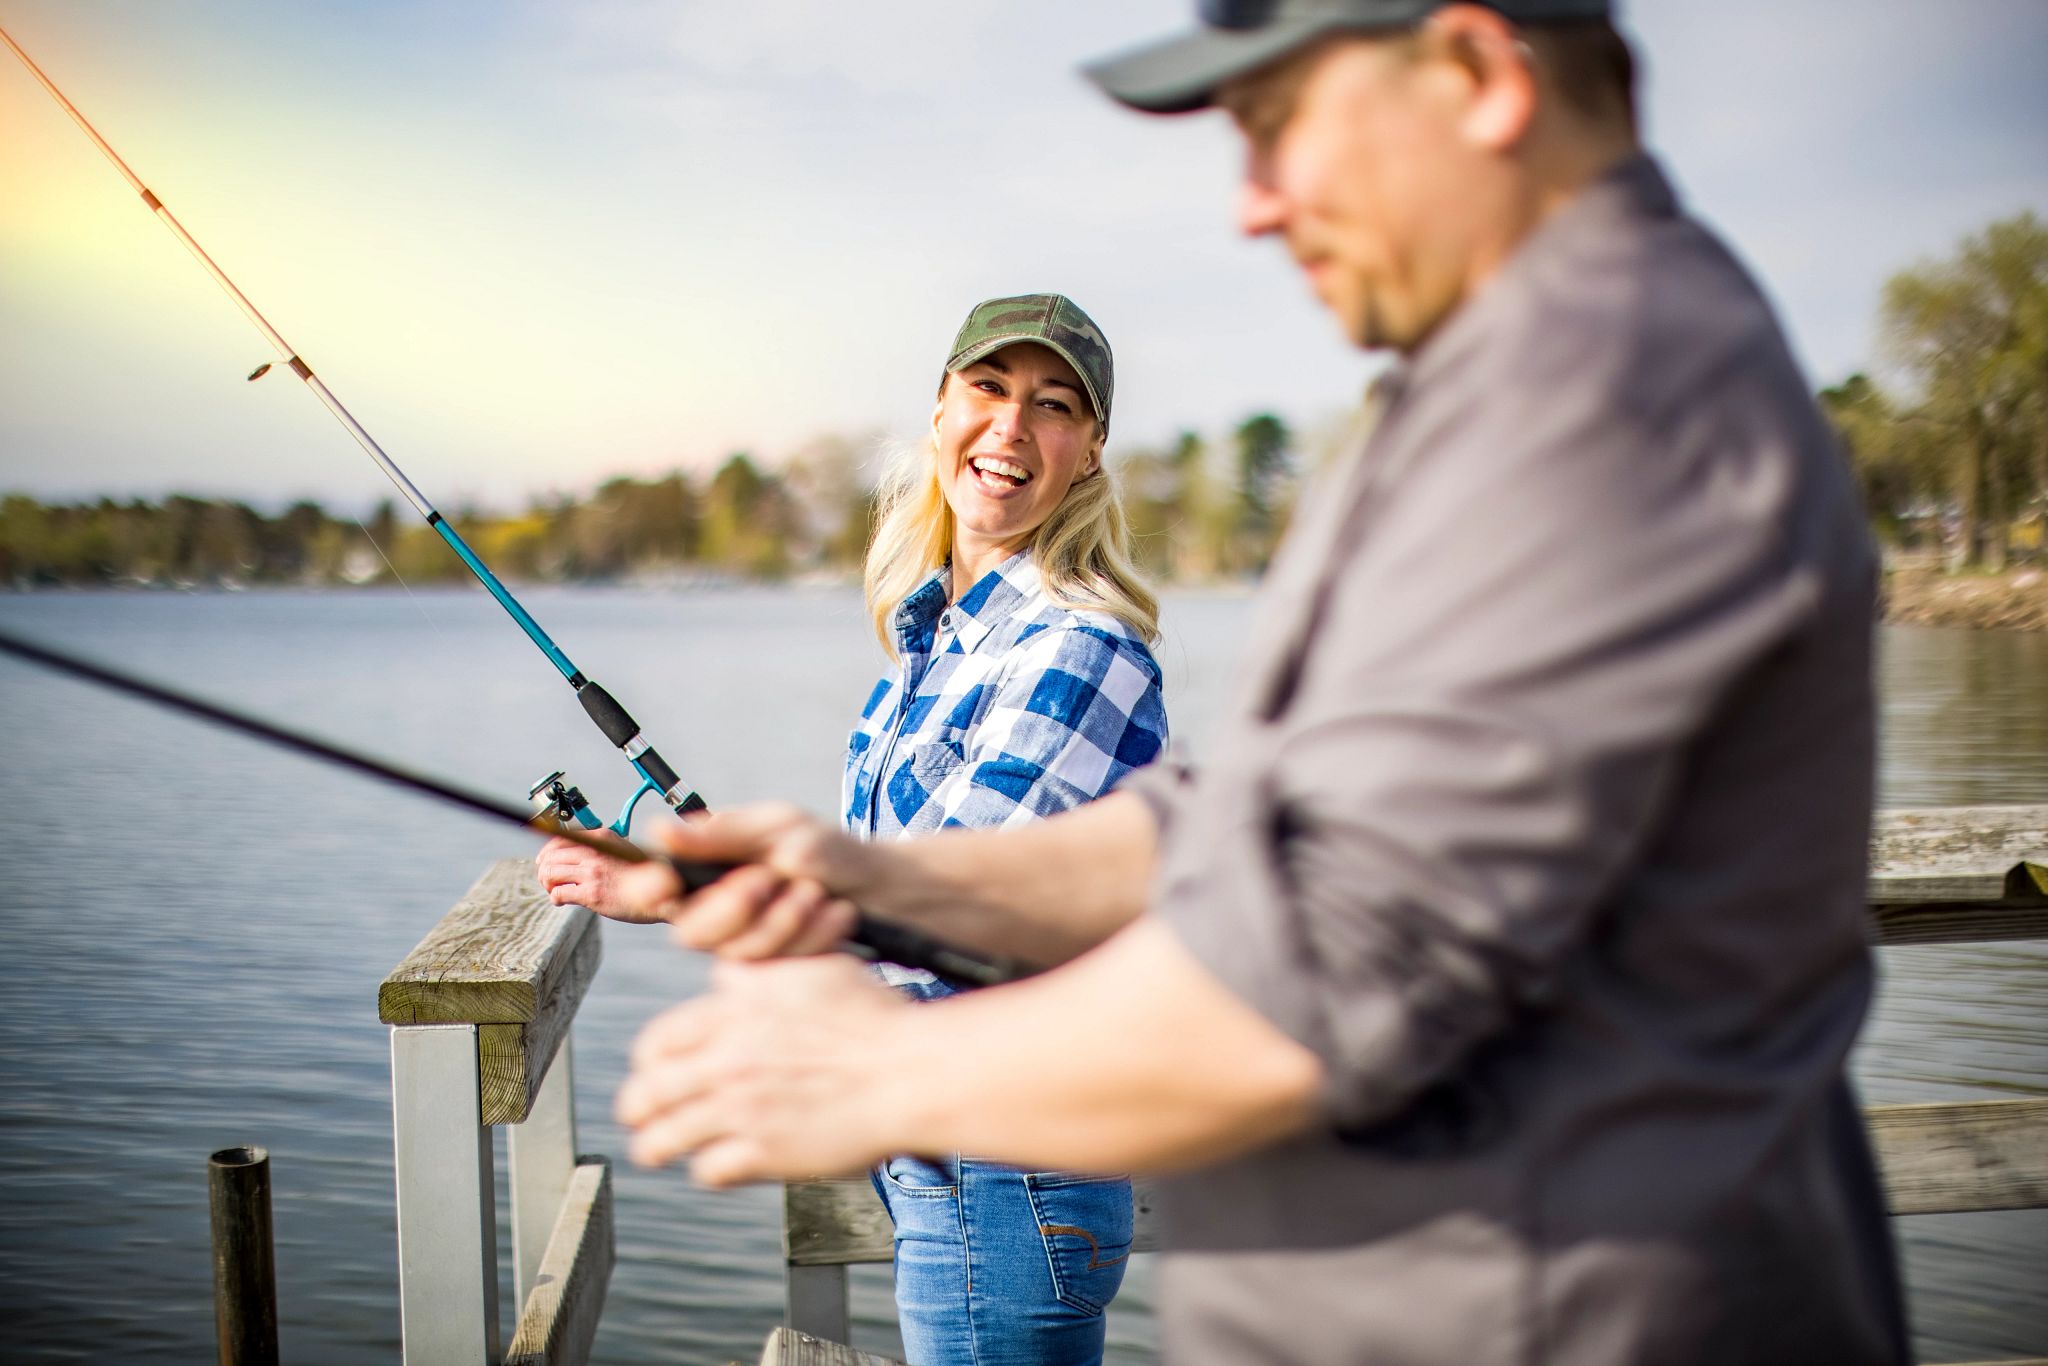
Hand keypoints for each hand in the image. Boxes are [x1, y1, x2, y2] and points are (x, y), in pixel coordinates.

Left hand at [535, 831, 648, 920]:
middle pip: (551, 856)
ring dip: (547, 884)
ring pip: (550, 873)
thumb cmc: (642, 875)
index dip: (547, 851)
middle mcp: (595, 851)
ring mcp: (593, 872)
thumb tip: (573, 853)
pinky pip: (559, 893)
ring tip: (554, 890)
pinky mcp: (591, 893)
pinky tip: (562, 901)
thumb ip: (599, 847)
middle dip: (544, 869)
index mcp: (602, 837)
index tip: (543, 860)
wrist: (662, 895)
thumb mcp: (621, 848)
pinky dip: (555, 898)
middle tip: (548, 880)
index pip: (561, 837)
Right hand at [614, 804, 865, 959]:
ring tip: (816, 891)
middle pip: (690, 932)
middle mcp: (715, 914)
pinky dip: (814, 934)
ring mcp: (745, 946)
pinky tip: (837, 912)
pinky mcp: (777, 971)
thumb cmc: (822, 848)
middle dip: (732, 908)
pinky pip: (780, 966)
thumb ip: (723, 834)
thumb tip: (660, 830)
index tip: (665, 882)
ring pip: (738, 952)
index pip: (654, 888)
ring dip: (783, 918)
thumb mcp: (778, 826)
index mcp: (703, 872)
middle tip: (770, 878)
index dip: (647, 889)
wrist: (880, 885)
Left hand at [614, 955, 912, 1183]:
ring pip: (660, 1141)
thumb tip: (727, 973)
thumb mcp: (811, 969)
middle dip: (640, 1109)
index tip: (657, 1072)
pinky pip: (708, 1172)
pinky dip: (714, 1168)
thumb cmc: (874, 1017)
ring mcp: (741, 1110)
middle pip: (642, 1096)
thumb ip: (759, 972)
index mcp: (732, 1013)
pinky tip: (728, 1161)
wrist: (910, 1071)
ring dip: (661, 1146)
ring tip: (663, 1149)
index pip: (653, 1044)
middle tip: (646, 1117)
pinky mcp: (764, 1153)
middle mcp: (726, 1062)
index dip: (649, 1062)